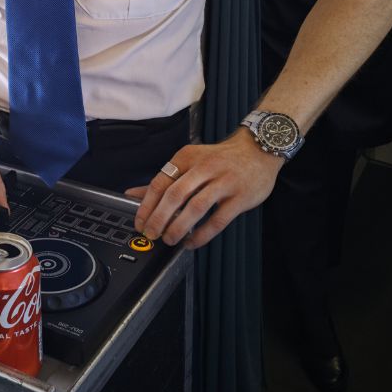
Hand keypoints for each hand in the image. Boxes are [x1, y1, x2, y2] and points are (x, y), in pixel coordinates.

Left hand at [126, 131, 283, 249]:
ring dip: (179, 227)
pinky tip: (192, 242)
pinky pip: (217, 219)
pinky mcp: (240, 197)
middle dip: (159, 218)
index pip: (160, 183)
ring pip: (196, 207)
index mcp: (187, 157)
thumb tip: (132, 194)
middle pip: (175, 195)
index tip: (140, 223)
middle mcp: (204, 167)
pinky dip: (202, 234)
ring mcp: (224, 182)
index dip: (147, 206)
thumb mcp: (190, 162)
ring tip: (170, 240)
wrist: (259, 150)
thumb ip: (163, 180)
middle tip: (151, 235)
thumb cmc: (220, 159)